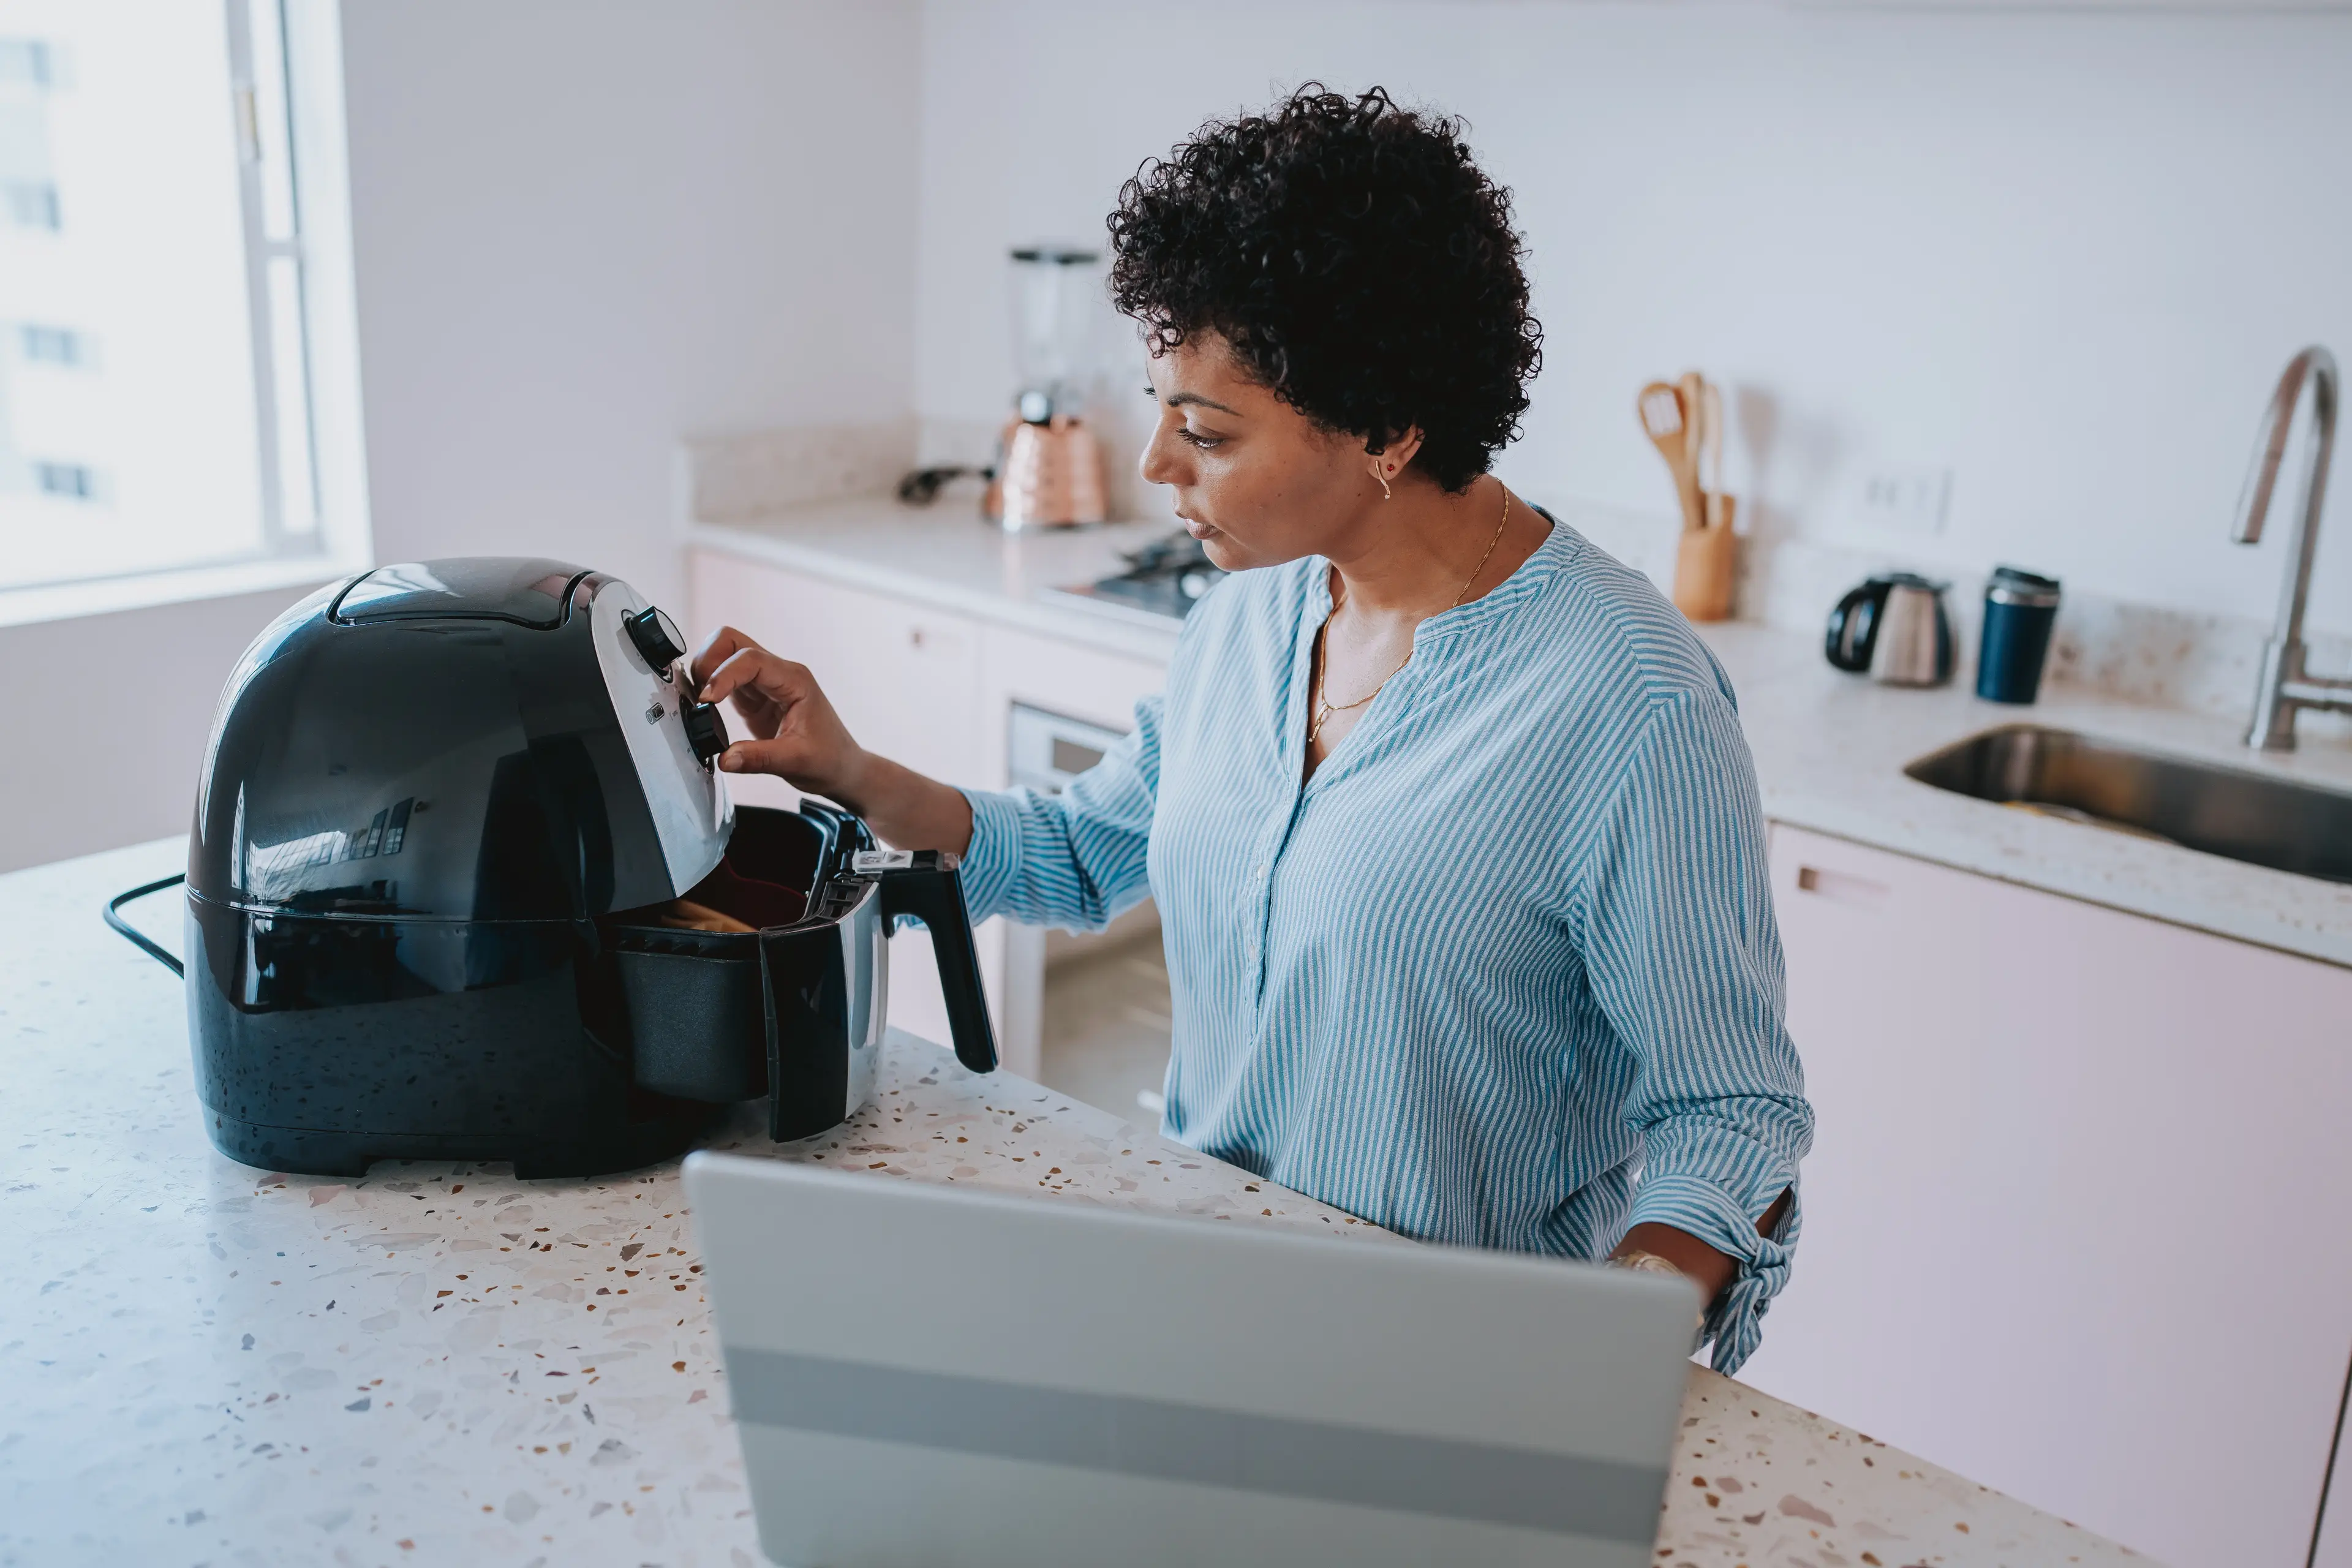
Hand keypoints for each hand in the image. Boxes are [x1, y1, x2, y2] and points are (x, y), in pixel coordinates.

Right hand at [689, 626, 866, 799]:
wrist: (840, 767)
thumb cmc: (829, 759)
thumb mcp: (796, 761)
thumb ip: (758, 758)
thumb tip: (725, 758)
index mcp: (794, 680)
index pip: (750, 659)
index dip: (723, 675)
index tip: (706, 699)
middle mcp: (779, 674)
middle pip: (732, 641)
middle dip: (709, 660)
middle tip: (700, 694)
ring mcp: (764, 683)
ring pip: (725, 655)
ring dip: (706, 671)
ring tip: (701, 702)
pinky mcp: (753, 697)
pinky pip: (724, 678)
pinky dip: (709, 686)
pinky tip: (706, 708)